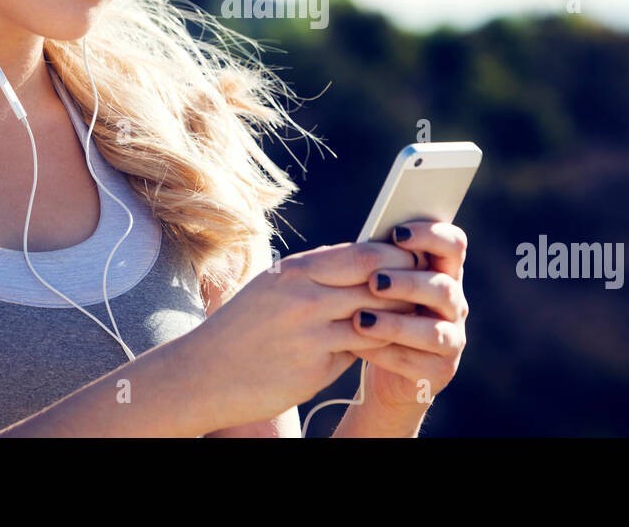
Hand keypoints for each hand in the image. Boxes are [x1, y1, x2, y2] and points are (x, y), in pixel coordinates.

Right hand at [190, 240, 421, 429]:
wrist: (202, 374)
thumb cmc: (241, 328)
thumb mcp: (273, 287)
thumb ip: (316, 275)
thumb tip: (363, 264)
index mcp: (296, 269)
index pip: (364, 254)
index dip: (397, 257)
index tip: (414, 260)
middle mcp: (305, 295)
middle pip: (378, 282)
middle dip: (408, 286)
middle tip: (427, 289)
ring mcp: (311, 332)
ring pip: (378, 317)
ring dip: (401, 318)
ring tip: (416, 318)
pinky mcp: (316, 366)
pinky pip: (363, 351)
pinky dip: (382, 346)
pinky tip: (393, 346)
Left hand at [349, 220, 468, 420]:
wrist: (385, 371)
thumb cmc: (381, 313)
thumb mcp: (382, 286)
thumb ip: (382, 265)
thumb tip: (361, 246)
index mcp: (444, 274)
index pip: (454, 245)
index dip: (431, 235)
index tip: (397, 233)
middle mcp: (455, 305)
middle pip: (444, 288)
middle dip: (408, 283)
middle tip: (374, 281)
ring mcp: (452, 340)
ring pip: (434, 331)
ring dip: (395, 323)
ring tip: (360, 319)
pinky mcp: (440, 372)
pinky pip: (414, 362)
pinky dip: (383, 352)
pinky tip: (357, 345)